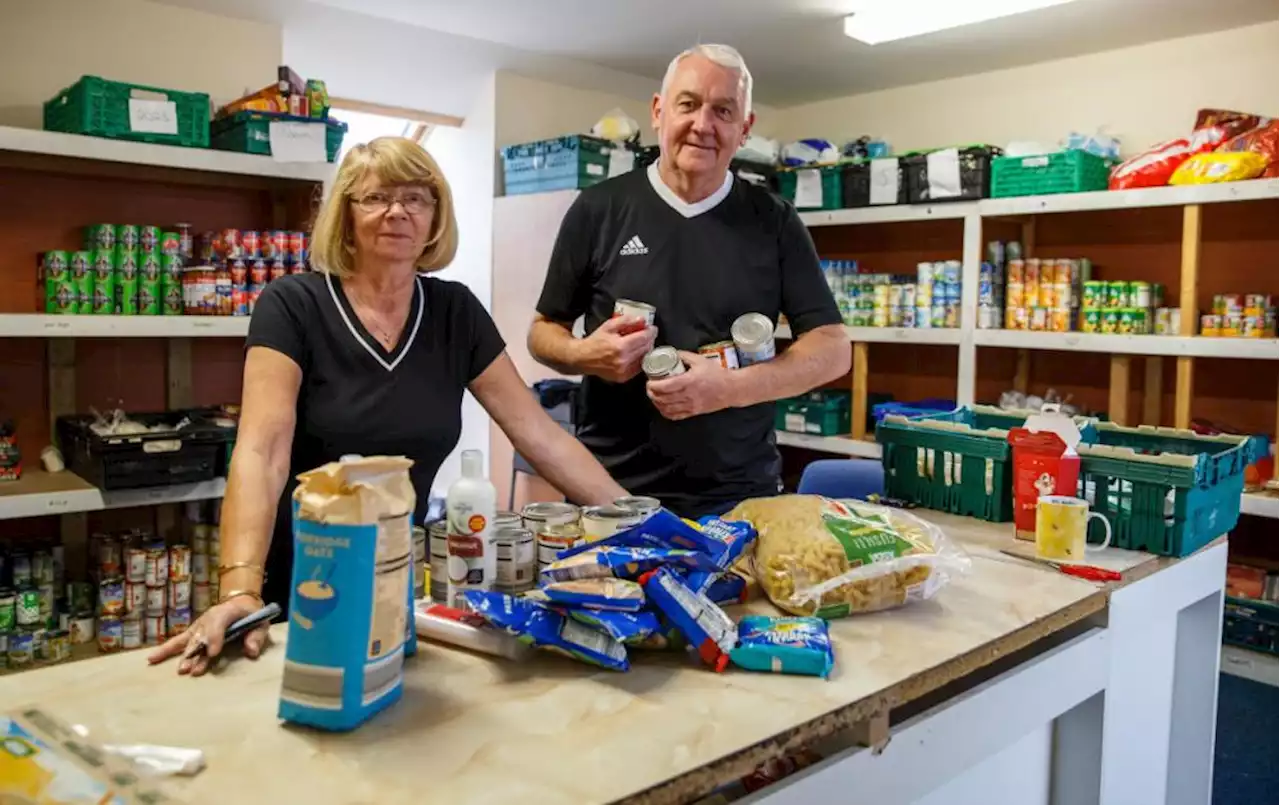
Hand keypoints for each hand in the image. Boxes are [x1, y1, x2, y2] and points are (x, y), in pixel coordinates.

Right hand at [147, 594, 269, 675]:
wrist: (241, 604)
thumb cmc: (252, 616)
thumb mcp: (261, 623)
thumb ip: (257, 637)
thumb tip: (251, 651)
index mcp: (228, 611)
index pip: (218, 623)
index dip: (215, 638)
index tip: (213, 654)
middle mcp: (209, 618)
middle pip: (201, 635)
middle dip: (197, 652)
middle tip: (193, 669)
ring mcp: (199, 625)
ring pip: (189, 641)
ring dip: (185, 656)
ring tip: (181, 670)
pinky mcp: (193, 633)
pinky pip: (178, 641)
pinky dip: (165, 650)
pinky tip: (151, 659)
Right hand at [574, 316, 657, 382]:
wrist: (582, 358)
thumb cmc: (595, 342)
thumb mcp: (608, 326)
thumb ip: (626, 321)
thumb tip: (641, 320)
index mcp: (620, 347)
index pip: (643, 338)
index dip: (651, 332)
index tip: (652, 328)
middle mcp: (623, 361)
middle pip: (646, 348)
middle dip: (649, 340)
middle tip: (646, 334)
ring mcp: (623, 371)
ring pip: (644, 359)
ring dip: (645, 350)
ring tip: (639, 343)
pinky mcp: (622, 377)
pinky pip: (638, 367)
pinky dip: (639, 359)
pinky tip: (634, 353)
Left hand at [647, 351, 739, 420]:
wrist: (731, 389)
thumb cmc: (717, 373)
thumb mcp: (699, 360)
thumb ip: (683, 356)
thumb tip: (670, 353)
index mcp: (689, 382)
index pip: (665, 387)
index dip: (653, 386)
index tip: (649, 381)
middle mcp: (688, 396)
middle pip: (663, 399)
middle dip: (652, 394)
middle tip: (650, 387)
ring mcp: (691, 406)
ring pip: (667, 409)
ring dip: (657, 403)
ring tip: (654, 396)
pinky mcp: (693, 412)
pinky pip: (675, 416)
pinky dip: (666, 412)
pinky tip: (663, 406)